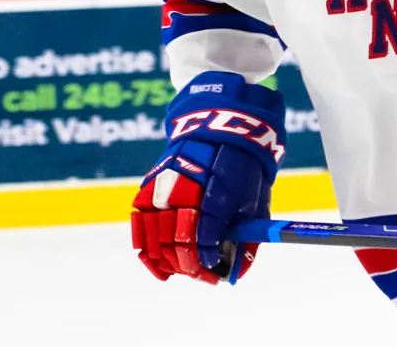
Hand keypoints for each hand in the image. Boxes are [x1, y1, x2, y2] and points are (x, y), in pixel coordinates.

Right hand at [131, 72, 285, 284]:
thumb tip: (239, 269)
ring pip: (155, 229)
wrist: (224, 120)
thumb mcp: (256, 196)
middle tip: (200, 275)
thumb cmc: (246, 164)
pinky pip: (140, 215)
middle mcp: (189, 184)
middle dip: (187, 263)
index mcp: (221, 187)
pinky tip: (152, 258)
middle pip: (178, 236)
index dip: (209, 261)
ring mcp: (167, 180)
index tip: (216, 273)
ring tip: (176, 271)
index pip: (207, 235)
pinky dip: (143, 240)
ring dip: (164, 257)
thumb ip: (247, 232)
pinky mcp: (153, 178)